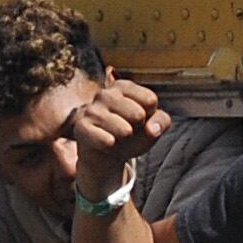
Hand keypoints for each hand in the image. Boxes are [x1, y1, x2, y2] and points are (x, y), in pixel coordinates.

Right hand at [68, 74, 168, 195]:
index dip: (149, 116)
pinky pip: (103, 138)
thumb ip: (161, 122)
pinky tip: (110, 143)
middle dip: (138, 128)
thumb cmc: (130, 136)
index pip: (150, 100)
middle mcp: (106, 94)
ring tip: (119, 138)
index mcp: (124, 87)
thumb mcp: (150, 127)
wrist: (104, 155)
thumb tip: (152, 129)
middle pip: (139, 114)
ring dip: (126, 138)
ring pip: (124, 129)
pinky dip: (109, 143)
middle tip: (128, 130)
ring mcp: (92, 110)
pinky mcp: (81, 127)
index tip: (140, 120)